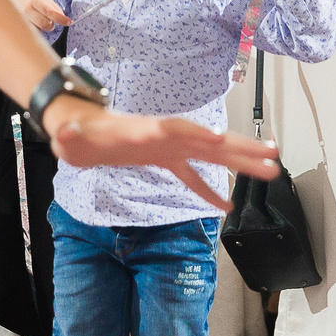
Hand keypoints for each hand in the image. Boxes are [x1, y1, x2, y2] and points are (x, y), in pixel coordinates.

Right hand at [10, 0, 67, 33]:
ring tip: (36, 19)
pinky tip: (31, 23)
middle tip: (48, 21)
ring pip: (38, 30)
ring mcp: (20, 19)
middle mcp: (26, 10)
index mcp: (35, 0)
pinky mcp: (17, 26)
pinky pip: (31, 33)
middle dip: (50, 25)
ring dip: (41, 27)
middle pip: (45, 24)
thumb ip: (54, 8)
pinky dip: (34, 30)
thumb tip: (64, 18)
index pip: (50, 11)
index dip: (60, 18)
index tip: (68, 22)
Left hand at [44, 104, 276, 212]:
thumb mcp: (70, 135)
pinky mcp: (165, 159)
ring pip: (212, 154)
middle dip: (238, 147)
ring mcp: (168, 147)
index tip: (219, 139)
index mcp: (144, 130)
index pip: (175, 129)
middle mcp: (163, 136)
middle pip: (207, 140)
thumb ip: (70, 135)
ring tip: (272, 169)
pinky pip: (193, 175)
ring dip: (241, 162)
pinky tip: (228, 206)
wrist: (77, 129)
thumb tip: (64, 134)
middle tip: (271, 154)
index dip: (196, 134)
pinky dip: (210, 190)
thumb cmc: (75, 133)